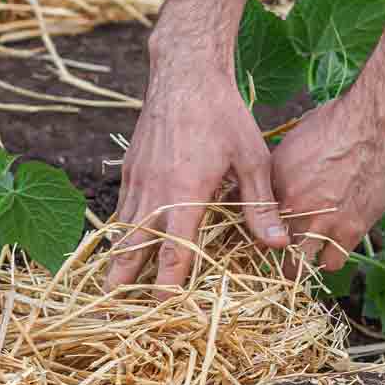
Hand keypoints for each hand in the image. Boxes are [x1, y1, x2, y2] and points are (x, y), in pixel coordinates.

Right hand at [105, 0, 290, 293]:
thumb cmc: (223, 113)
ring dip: (116, 260)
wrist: (183, 71)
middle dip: (121, 282)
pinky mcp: (131, 168)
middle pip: (131, 248)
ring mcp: (137, 179)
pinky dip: (120, 230)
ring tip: (108, 288)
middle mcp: (154, 192)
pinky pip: (122, 207)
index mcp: (184, 194)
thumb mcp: (251, 158)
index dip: (167, 286)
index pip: (173, 252)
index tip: (161, 312)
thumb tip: (276, 246)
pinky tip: (122, 242)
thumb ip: (259, 206)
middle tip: (109, 312)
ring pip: (122, 229)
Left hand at [270, 17, 384, 273]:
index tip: (256, 232)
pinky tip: (328, 252)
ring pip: (298, 265)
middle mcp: (292, 208)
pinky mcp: (351, 231)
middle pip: (268, 248)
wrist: (377, 124)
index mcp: (272, 184)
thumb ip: (278, 170)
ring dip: (298, 263)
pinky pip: (332, 263)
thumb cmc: (336, 122)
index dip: (251, 228)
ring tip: (300, 258)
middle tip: (276, 251)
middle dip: (270, 252)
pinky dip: (328, 260)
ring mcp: (321, 223)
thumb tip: (272, 181)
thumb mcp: (292, 142)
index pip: (248, 218)